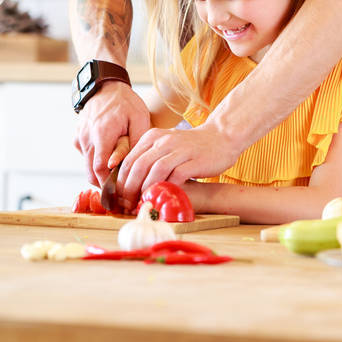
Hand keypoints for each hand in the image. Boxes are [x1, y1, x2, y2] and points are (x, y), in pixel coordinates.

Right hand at [74, 83, 150, 187]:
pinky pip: (85, 157)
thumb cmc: (125, 102)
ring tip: (118, 176)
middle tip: (121, 192)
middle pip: (91, 173)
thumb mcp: (139, 118)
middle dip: (105, 184)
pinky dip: (94, 162)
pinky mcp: (77, 138)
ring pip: (86, 167)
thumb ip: (134, 142)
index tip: (121, 193)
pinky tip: (109, 158)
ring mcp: (80, 138)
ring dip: (99, 174)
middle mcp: (87, 138)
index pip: (99, 168)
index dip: (108, 184)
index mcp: (102, 133)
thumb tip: (126, 165)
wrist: (106, 85)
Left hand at [115, 121, 241, 211]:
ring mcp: (180, 149)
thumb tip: (129, 185)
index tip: (120, 198)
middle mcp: (164, 140)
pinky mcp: (195, 160)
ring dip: (146, 190)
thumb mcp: (165, 146)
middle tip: (127, 205)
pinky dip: (167, 188)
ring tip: (142, 203)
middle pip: (138, 166)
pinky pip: (176, 176)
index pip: (129, 160)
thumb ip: (149, 159)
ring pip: (155, 170)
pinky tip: (163, 199)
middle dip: (129, 189)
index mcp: (152, 137)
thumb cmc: (191, 147)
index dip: (121, 182)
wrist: (221, 137)